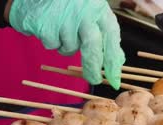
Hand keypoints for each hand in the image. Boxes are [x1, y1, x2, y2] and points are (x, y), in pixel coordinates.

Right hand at [8, 0, 124, 88]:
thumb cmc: (68, 2)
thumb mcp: (91, 11)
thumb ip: (105, 33)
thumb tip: (118, 60)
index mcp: (98, 8)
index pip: (112, 37)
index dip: (113, 60)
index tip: (115, 79)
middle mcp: (83, 12)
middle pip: (92, 48)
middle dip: (93, 68)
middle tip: (94, 79)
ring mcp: (63, 18)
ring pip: (69, 48)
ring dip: (66, 46)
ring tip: (60, 28)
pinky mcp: (44, 24)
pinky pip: (52, 44)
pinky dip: (50, 40)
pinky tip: (47, 24)